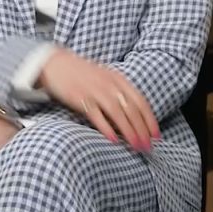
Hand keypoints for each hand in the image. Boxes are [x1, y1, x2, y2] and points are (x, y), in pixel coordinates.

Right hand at [37, 48, 158, 151]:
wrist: (56, 64)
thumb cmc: (82, 73)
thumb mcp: (105, 77)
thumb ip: (119, 92)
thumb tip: (134, 114)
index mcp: (118, 79)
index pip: (140, 101)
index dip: (150, 120)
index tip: (156, 135)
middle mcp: (110, 84)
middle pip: (131, 109)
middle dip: (142, 130)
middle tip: (148, 147)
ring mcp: (95, 91)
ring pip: (118, 113)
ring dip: (129, 131)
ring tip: (136, 146)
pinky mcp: (80, 98)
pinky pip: (96, 115)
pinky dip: (106, 128)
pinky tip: (114, 140)